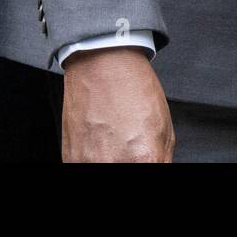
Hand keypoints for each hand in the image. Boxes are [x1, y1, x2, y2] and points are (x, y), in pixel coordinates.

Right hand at [60, 46, 173, 162]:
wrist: (102, 61)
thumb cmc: (132, 86)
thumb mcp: (164, 126)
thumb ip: (162, 159)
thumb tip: (157, 167)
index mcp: (145, 158)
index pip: (153, 175)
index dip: (150, 163)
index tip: (147, 157)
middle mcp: (116, 164)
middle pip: (127, 173)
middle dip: (130, 161)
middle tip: (130, 147)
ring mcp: (90, 163)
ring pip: (105, 169)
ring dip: (110, 160)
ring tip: (113, 141)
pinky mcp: (72, 158)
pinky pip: (86, 166)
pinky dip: (93, 158)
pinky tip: (99, 139)